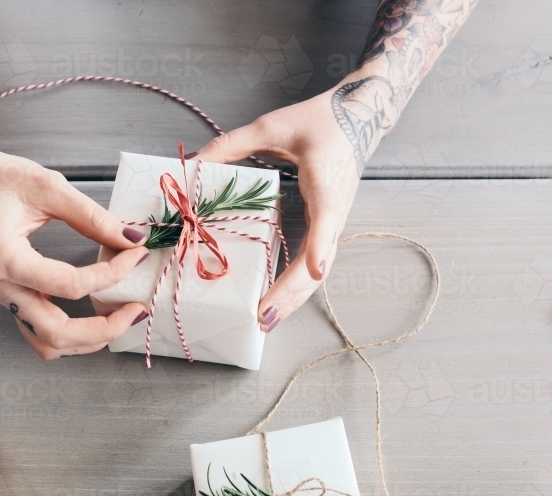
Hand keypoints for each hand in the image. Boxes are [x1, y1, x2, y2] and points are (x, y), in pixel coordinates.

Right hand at [0, 141, 150, 358]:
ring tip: (119, 317)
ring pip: (46, 343)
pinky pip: (39, 332)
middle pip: (57, 333)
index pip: (69, 286)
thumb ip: (91, 216)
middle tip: (136, 308)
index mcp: (4, 259)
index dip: (111, 274)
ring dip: (87, 339)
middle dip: (104, 328)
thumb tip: (131, 239)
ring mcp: (2, 296)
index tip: (136, 255)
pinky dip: (71, 333)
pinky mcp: (8, 297)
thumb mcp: (47, 186)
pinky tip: (94, 314)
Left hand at [193, 84, 367, 332]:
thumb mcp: (272, 125)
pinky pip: (314, 264)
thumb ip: (232, 143)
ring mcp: (333, 223)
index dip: (320, 245)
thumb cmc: (318, 121)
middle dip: (292, 292)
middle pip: (319, 262)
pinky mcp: (328, 227)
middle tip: (264, 316)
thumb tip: (193, 164)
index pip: (326, 218)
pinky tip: (275, 302)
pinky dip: (295, 287)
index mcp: (326, 181)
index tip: (314, 270)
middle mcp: (335, 209)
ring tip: (266, 320)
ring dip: (294, 298)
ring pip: (318, 271)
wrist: (358, 118)